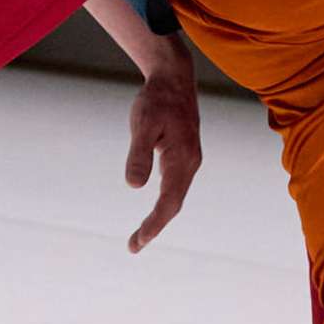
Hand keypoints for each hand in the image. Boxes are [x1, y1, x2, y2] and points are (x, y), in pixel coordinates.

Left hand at [123, 44, 202, 252]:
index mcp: (182, 158)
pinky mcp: (184, 155)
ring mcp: (189, 159)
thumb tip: (134, 186)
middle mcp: (190, 163)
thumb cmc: (156, 99)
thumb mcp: (143, 124)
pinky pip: (175, 186)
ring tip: (140, 236)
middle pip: (174, 204)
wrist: (174, 77)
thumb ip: (139, 154)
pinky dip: (164, 203)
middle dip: (155, 227)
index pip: (168, 201)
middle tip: (132, 246)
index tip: (138, 242)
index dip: (154, 224)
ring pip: (176, 196)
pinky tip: (154, 209)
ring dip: (160, 217)